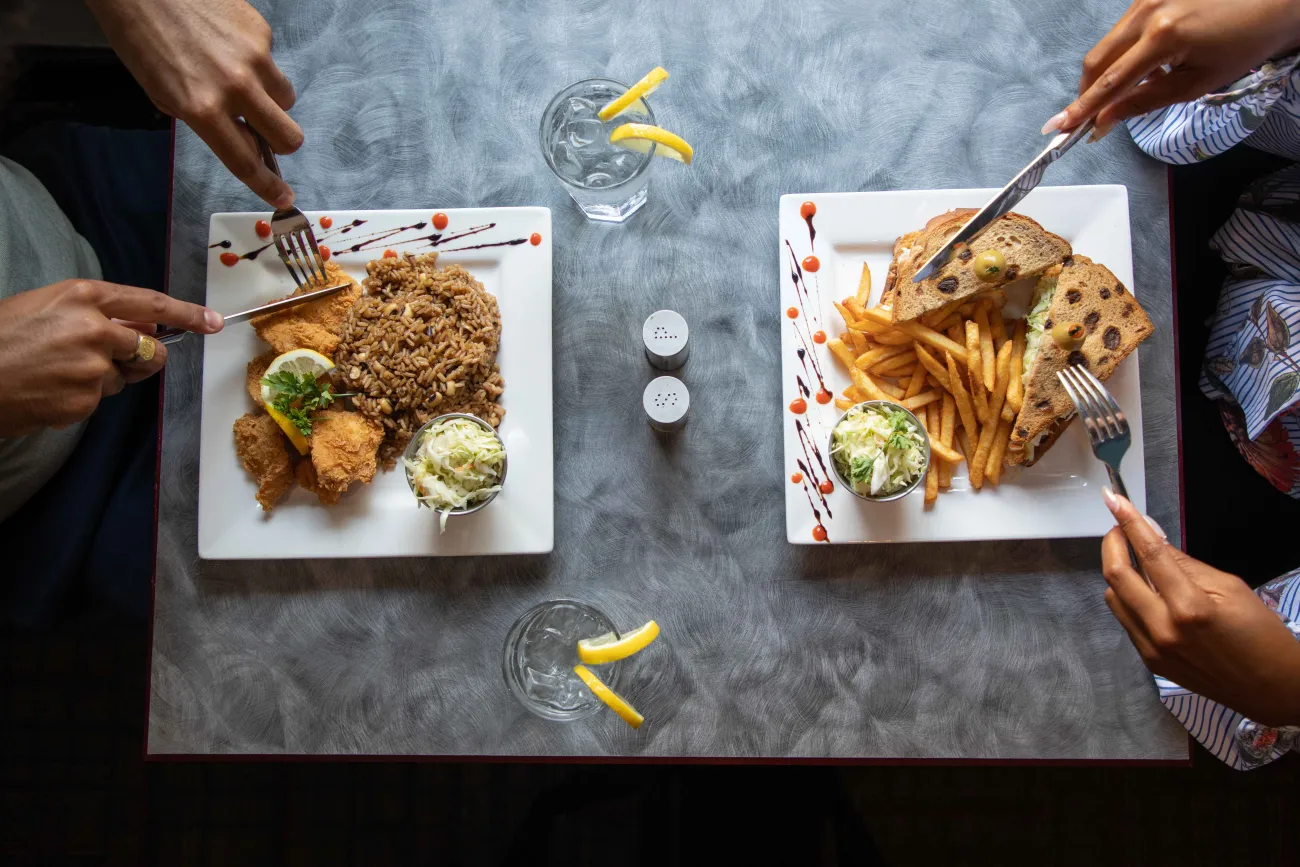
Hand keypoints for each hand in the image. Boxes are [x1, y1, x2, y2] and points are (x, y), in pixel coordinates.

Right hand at [0, 281, 222, 436]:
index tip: (212, 321)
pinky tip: (50, 389)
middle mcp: (96, 329)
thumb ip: (96, 313)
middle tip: (106, 360)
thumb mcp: (46, 307)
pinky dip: (81, 398)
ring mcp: (93, 366)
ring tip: (57, 371)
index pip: (150, 303)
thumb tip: (142, 326)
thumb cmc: (0, 337)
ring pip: (124, 378)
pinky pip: (100, 399)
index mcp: (83, 296)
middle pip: (150, 350)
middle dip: (141, 359)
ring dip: (103, 379)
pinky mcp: (86, 398)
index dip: (186, 314)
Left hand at [85, 0, 301, 206]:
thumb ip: (202, 119)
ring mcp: (254, 57)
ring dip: (270, 100)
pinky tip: (227, 44)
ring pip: (286, 99)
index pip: (246, 161)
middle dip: (280, 142)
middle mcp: (235, 87)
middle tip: (264, 133)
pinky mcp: (261, 32)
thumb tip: (236, 134)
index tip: (283, 198)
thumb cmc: (141, 37)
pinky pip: (272, 61)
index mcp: (202, 108)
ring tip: (240, 79)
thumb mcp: (161, 91)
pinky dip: (256, 61)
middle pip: (287, 137)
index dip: (267, 186)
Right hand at [1043, 0, 1299, 136]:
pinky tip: (1145, 65)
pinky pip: (1123, 29)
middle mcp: (1149, 11)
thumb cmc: (1245, 43)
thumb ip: (1145, 101)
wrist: (1274, 1)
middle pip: (1098, 60)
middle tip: (1086, 119)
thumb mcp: (1197, 84)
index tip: (1058, 127)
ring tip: (1128, 92)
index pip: (1110, 81)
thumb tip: (1106, 119)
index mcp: (1163, 36)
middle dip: (1088, 92)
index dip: (1082, 108)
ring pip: (1108, 44)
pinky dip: (1125, 53)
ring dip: (1109, 73)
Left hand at [1100, 489, 1299, 726]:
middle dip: (1113, 543)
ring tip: (1135, 560)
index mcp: (1189, 607)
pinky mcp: (1150, 662)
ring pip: (1114, 598)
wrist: (1270, 687)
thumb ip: (1186, 565)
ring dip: (1118, 572)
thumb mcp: (1231, 588)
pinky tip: (1145, 591)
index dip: (1128, 522)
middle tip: (1119, 528)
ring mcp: (1153, 649)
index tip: (1113, 499)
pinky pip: (1125, 620)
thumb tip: (1152, 538)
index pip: (1149, 554)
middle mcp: (1163, 629)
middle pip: (1116, 575)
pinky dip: (1128, 598)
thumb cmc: (1260, 632)